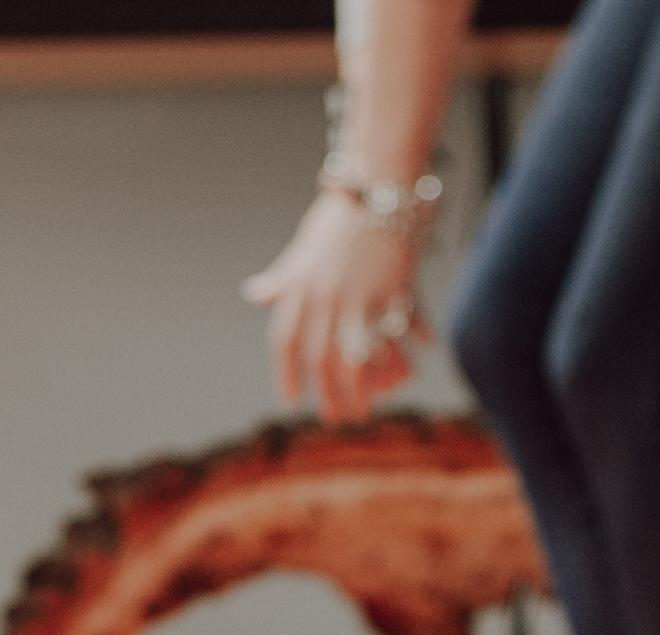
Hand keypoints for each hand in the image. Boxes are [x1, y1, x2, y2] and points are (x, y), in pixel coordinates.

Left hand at [244, 192, 424, 422]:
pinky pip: (396, 337)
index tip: (292, 402)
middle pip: (321, 358)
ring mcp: (361, 294)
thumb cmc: (337, 224)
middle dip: (328, 394)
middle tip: (336, 419)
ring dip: (360, 391)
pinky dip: (401, 359)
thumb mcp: (302, 253)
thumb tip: (254, 293)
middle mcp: (326, 294)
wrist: (375, 191)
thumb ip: (281, 281)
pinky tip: (404, 378)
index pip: (286, 341)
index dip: (286, 374)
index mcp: (300, 287)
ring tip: (365, 410)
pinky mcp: (393, 291)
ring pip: (357, 356)